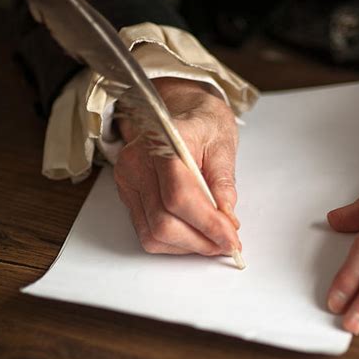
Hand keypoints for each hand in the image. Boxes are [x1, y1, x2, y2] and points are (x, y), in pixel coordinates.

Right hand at [114, 77, 240, 256]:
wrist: (180, 112)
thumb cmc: (203, 124)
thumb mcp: (223, 144)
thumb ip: (224, 182)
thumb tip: (227, 218)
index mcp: (163, 142)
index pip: (179, 196)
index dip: (208, 224)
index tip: (231, 238)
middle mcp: (136, 162)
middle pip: (164, 222)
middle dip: (201, 240)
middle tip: (227, 243)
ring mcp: (128, 181)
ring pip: (153, 234)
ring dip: (188, 245)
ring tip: (213, 239)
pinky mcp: (127, 195)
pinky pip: (147, 233)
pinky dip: (175, 242)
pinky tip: (194, 233)